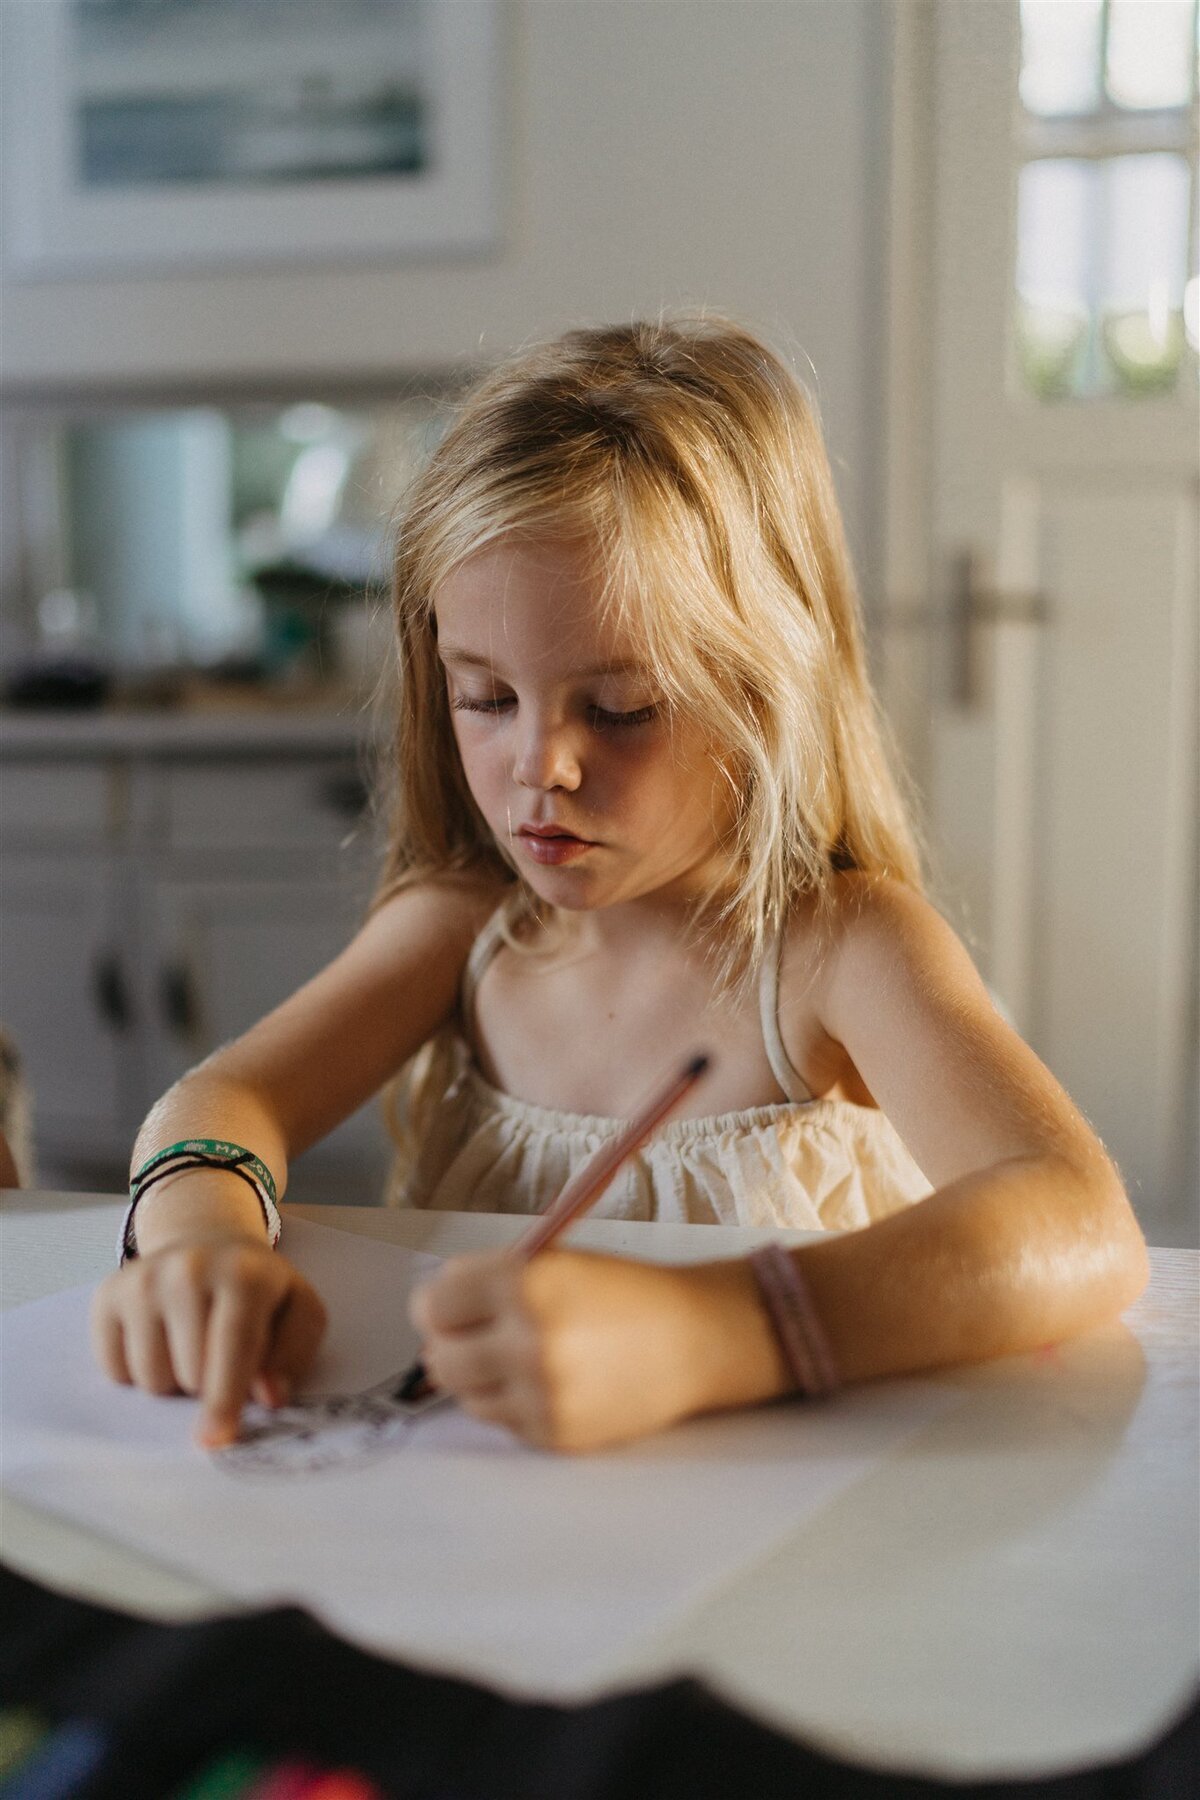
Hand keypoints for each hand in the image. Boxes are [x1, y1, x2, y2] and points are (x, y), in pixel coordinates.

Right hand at [90, 1229, 327, 1448]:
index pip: (233, 1345)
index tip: (218, 1439)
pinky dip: (136, 1371)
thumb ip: (293, 1355)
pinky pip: (115, 1369)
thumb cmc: (258, 1290)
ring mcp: (142, 1280)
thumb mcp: (299, 1311)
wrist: (206, 1244)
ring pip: (150, 1378)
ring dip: (173, 1382)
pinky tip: (159, 1340)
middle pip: (190, 1372)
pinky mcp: (108, 1295)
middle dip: (207, 1386)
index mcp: (243, 1274)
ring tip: (190, 1346)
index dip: (225, 1397)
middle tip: (219, 1357)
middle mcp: (188, 1270)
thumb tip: (269, 1398)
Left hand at [409, 1248, 749, 1452]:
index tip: (447, 1304)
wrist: (694, 1339)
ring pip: (464, 1395)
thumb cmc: (623, 1292)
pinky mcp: (555, 1434)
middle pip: (438, 1357)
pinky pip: (501, 1420)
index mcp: (526, 1284)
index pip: (435, 1303)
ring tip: (515, 1355)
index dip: (437, 1303)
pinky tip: (546, 1379)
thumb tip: (430, 1309)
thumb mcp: (555, 1262)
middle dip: (448, 1343)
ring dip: (477, 1375)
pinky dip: (510, 1400)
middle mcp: (528, 1342)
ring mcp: (541, 1395)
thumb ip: (489, 1279)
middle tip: (471, 1333)